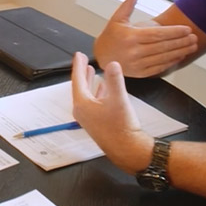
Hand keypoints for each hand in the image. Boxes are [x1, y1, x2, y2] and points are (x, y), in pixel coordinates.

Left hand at [70, 52, 150, 172]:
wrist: (128, 150)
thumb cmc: (121, 128)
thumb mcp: (119, 99)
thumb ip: (115, 80)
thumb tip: (112, 63)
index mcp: (82, 105)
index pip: (77, 80)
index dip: (78, 66)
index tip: (78, 55)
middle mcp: (82, 112)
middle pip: (80, 87)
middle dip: (82, 72)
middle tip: (82, 60)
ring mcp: (89, 118)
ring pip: (87, 95)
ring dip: (89, 82)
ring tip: (91, 71)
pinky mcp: (97, 123)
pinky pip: (93, 103)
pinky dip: (97, 93)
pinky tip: (103, 89)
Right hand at [93, 0, 197, 76]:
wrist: (101, 56)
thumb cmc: (111, 36)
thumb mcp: (117, 18)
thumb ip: (128, 4)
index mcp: (130, 37)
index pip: (157, 34)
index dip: (174, 32)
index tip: (186, 29)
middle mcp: (134, 51)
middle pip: (163, 46)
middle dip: (181, 41)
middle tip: (194, 37)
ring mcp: (137, 64)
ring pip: (164, 57)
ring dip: (180, 51)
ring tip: (192, 46)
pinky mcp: (139, 73)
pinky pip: (159, 67)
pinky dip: (171, 62)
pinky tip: (180, 56)